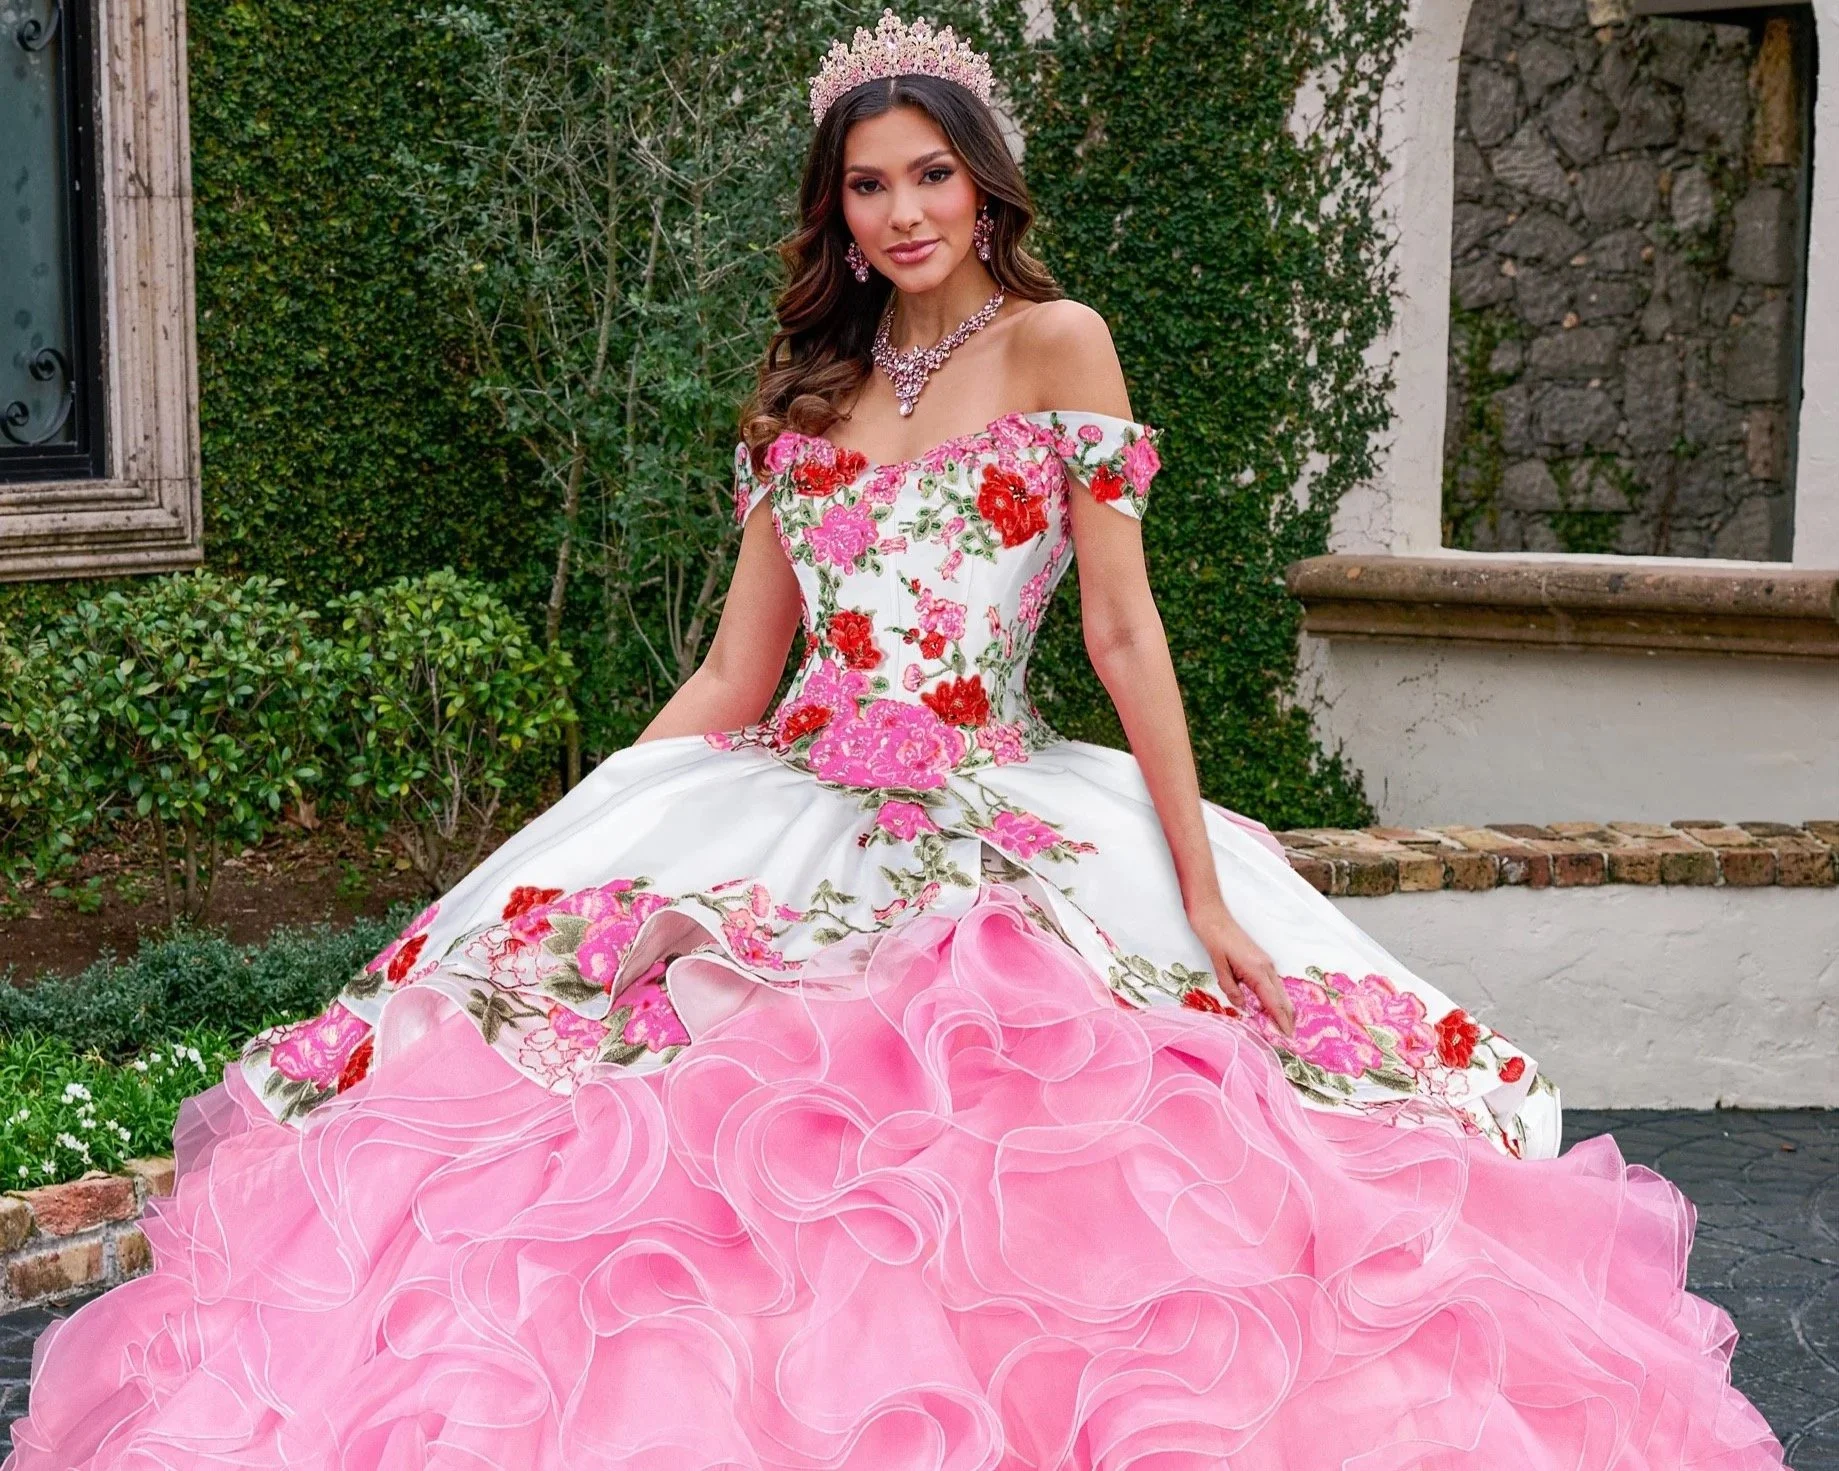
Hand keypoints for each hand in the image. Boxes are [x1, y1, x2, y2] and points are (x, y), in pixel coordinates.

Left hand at [1188, 903, 1294, 1037]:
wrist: (1213, 916)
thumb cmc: (1214, 939)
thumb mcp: (1219, 967)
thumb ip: (1231, 989)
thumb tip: (1242, 1005)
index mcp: (1256, 970)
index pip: (1273, 1001)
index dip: (1281, 1019)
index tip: (1288, 1035)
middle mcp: (1266, 967)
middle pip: (1282, 997)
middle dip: (1287, 1017)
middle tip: (1290, 1036)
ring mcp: (1266, 962)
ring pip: (1279, 990)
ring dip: (1283, 1007)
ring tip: (1285, 1025)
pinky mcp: (1262, 960)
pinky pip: (1273, 983)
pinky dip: (1277, 997)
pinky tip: (1274, 1005)